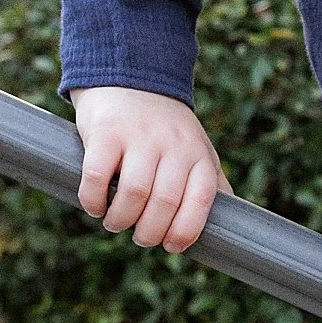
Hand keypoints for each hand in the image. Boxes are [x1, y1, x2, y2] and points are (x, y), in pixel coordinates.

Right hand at [72, 87, 223, 253]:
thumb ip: (210, 183)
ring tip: (115, 222)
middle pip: (165, 203)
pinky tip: (94, 205)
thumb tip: (228, 227)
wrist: (130, 77)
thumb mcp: (197, 149)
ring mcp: (140, 137)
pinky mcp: (106, 132)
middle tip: (139, 236)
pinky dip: (93, 201)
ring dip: (120, 220)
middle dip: (149, 233)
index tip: (170, 245)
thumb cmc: (165, 128)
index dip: (185, 231)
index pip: (201, 200)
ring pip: (134, 193)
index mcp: (198, 155)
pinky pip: (97, 177)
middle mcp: (173, 145)